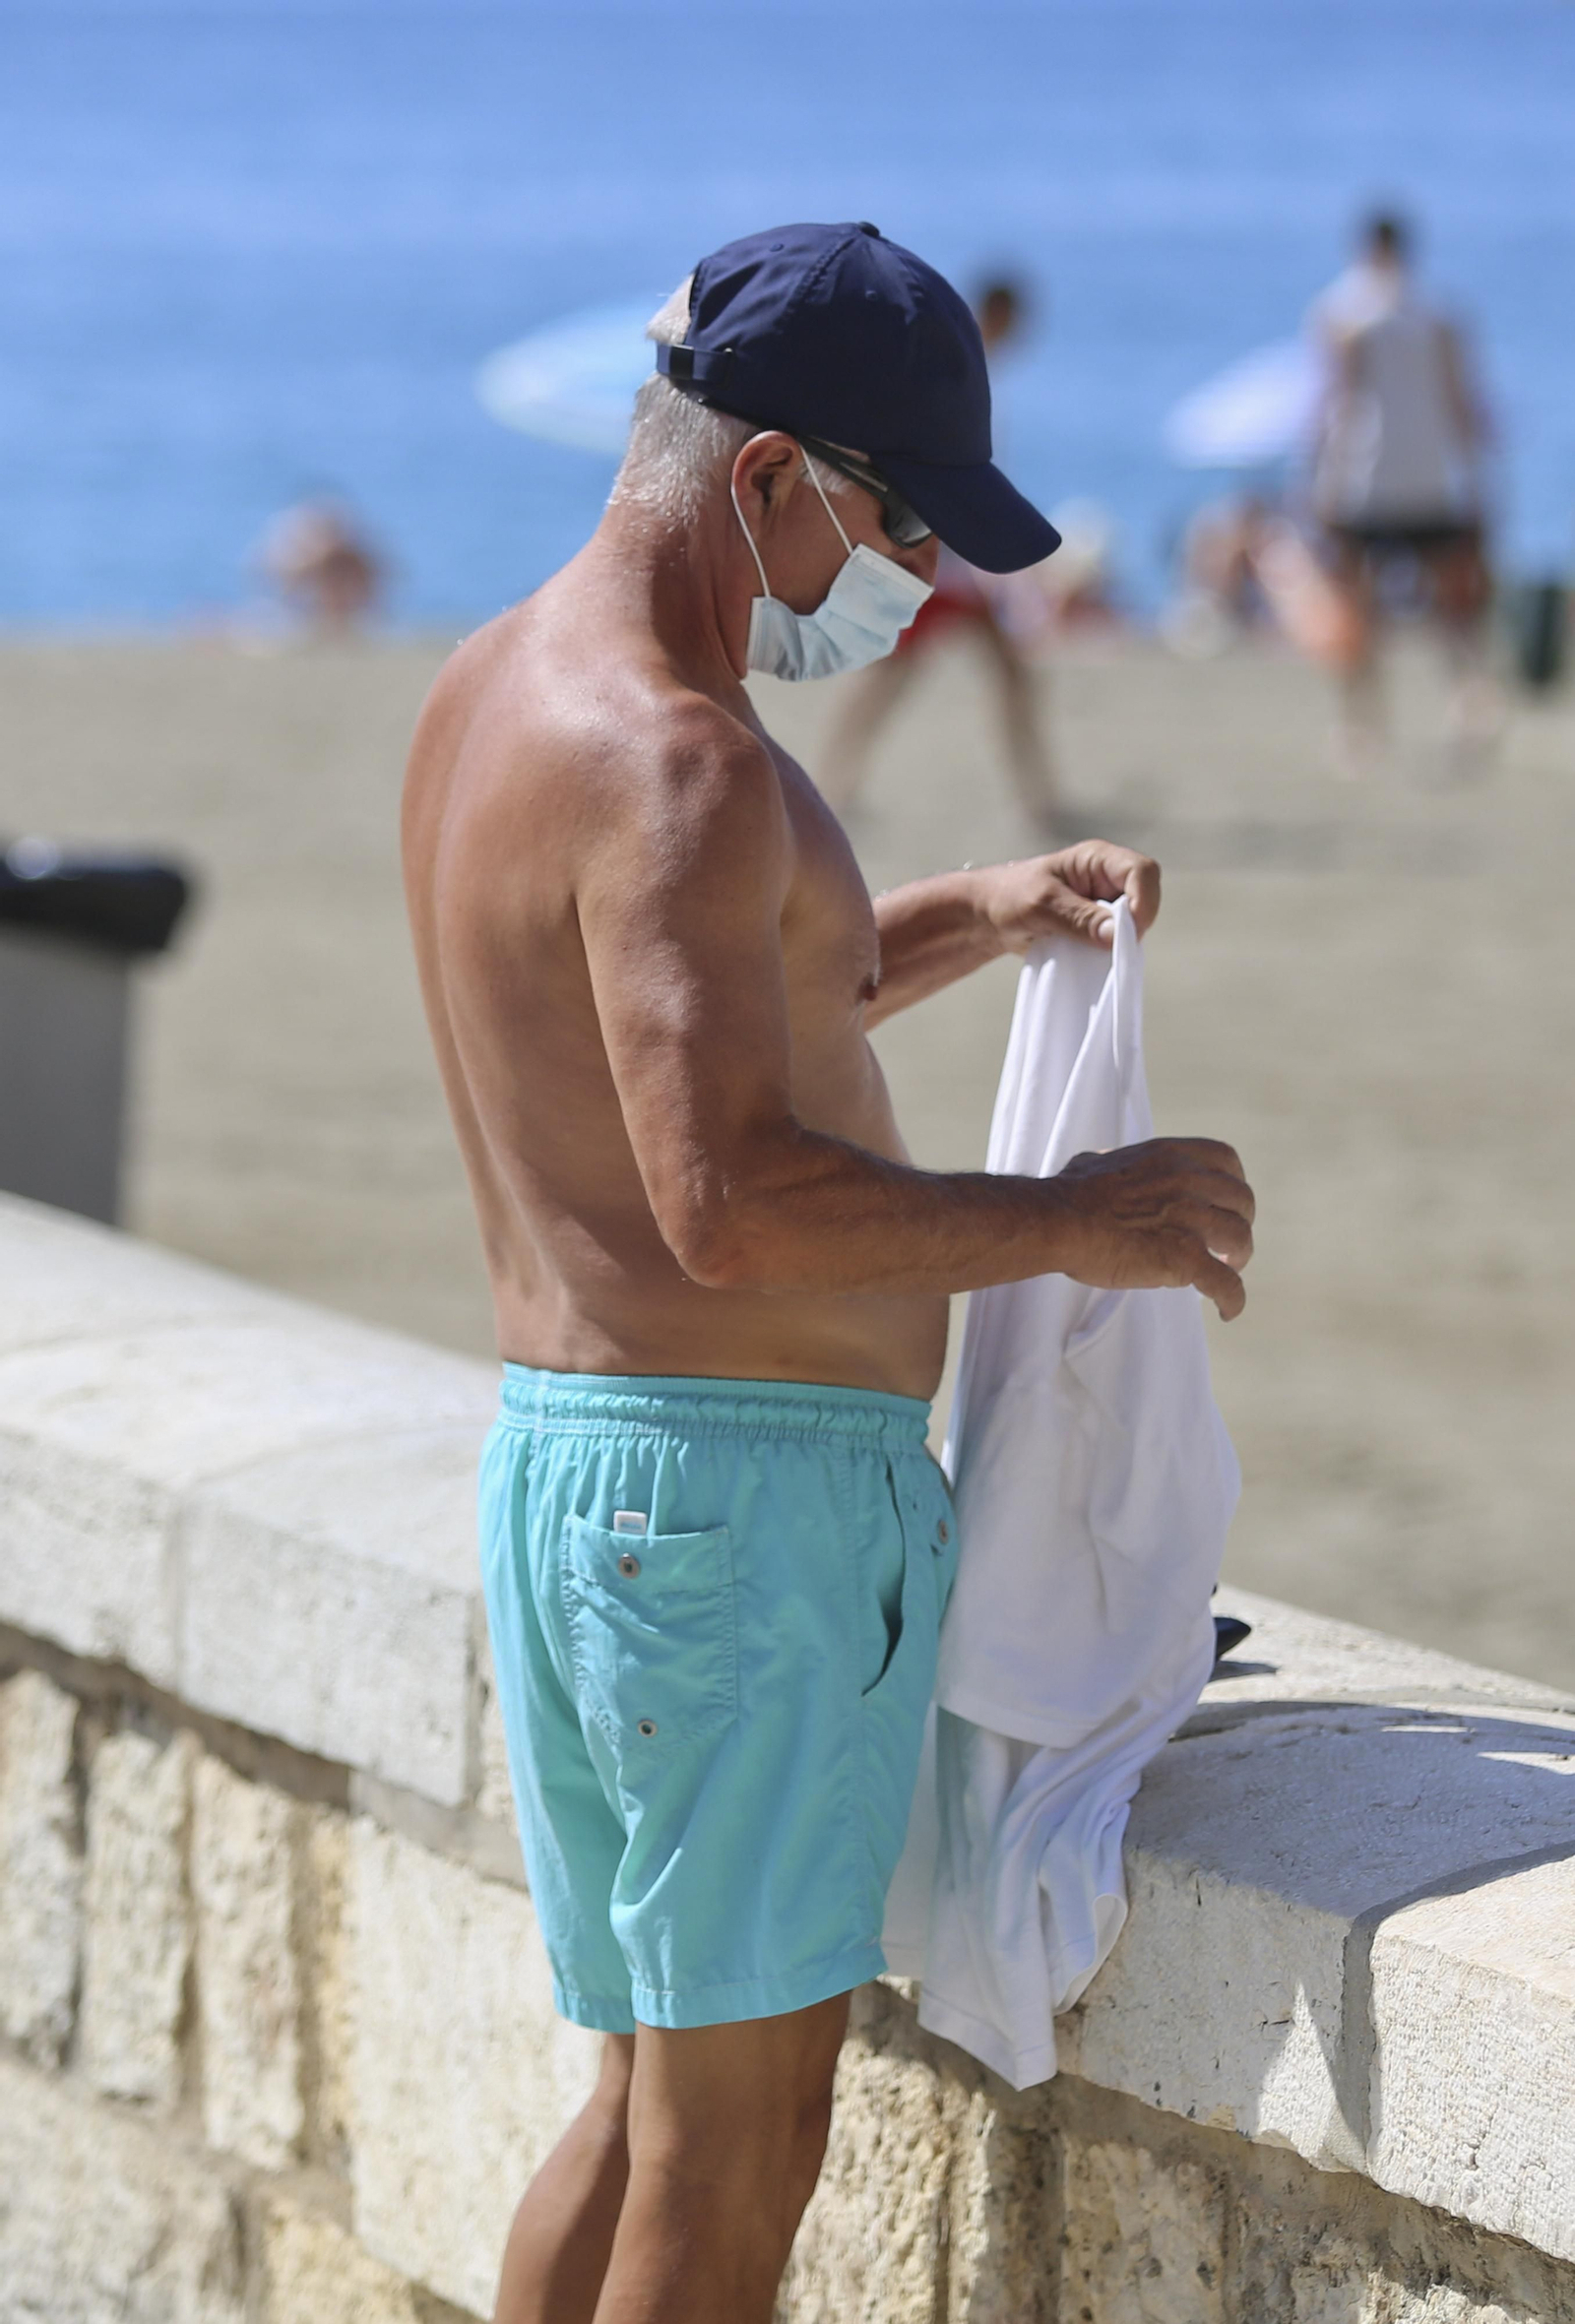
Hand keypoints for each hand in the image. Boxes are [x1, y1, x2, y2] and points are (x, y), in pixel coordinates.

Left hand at [978, 841, 1160, 954]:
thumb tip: (1116, 936)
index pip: (1142, 871)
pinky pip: (1119, 939)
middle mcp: (1109, 878)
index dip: (1144, 901)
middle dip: (1134, 924)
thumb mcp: (1042, 906)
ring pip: (1135, 922)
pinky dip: (1111, 951)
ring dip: (1122, 940)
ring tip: (1093, 952)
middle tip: (1111, 948)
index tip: (1126, 933)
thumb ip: (1079, 918)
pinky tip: (1092, 958)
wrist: (989, 916)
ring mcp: (1106, 902)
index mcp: (1098, 859)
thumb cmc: (1010, 897)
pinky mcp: (1100, 925)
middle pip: (1146, 897)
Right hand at [1051, 1138, 1254, 1320]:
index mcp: (1171, 1156)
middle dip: (1240, 1220)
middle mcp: (1188, 1181)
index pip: (1225, 1160)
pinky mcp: (1185, 1258)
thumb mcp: (1100, 1160)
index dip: (1233, 1182)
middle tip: (1226, 1240)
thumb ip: (1118, 1163)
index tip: (1225, 1201)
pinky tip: (1228, 1310)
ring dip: (1240, 1256)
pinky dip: (1233, 1298)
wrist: (1057, 1221)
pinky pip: (1225, 1282)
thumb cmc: (1070, 1194)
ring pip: (1241, 1238)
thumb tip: (1108, 1162)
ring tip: (1228, 1269)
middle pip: (1241, 1200)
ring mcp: (1190, 1219)